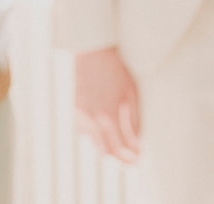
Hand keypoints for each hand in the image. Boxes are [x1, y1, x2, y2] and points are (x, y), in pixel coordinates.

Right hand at [73, 46, 140, 162]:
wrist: (91, 49)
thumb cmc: (114, 68)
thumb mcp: (131, 91)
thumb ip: (134, 118)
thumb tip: (138, 140)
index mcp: (107, 114)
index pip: (120, 147)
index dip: (130, 158)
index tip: (139, 162)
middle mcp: (91, 118)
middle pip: (105, 151)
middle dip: (119, 160)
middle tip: (131, 164)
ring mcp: (80, 114)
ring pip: (93, 142)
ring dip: (107, 149)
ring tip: (121, 151)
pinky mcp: (74, 108)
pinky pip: (85, 130)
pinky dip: (96, 137)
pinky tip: (105, 134)